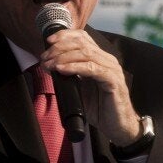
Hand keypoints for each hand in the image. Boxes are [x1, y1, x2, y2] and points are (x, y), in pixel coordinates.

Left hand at [40, 29, 141, 145]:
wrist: (118, 126)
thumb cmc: (100, 108)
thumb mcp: (81, 87)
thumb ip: (71, 74)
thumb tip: (51, 65)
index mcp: (100, 58)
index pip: (83, 37)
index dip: (65, 36)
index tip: (48, 41)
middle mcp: (107, 60)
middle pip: (81, 43)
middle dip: (59, 48)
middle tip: (44, 57)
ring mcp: (111, 69)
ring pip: (85, 53)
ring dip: (62, 57)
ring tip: (49, 64)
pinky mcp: (113, 81)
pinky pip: (91, 68)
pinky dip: (74, 67)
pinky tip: (61, 69)